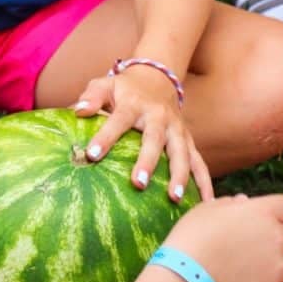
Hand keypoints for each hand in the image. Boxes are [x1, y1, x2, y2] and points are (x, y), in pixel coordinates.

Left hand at [74, 65, 211, 200]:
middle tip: (138, 183)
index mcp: (134, 105)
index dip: (106, 136)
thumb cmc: (124, 88)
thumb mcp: (105, 85)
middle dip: (148, 161)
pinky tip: (205, 203)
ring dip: (180, 175)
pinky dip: (204, 182)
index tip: (91, 155)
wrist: (158, 78)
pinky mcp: (188, 141)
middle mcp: (159, 117)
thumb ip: (91, 97)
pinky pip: (199, 162)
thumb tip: (77, 110)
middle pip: (155, 139)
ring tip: (174, 198)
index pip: (119, 120)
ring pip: (181, 153)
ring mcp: (177, 130)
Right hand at [164, 194, 282, 281]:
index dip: (276, 214)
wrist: (184, 274)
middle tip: (252, 248)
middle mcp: (275, 238)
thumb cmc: (191, 236)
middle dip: (276, 241)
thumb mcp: (206, 209)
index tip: (262, 221)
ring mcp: (276, 268)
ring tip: (246, 272)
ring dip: (272, 269)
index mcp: (261, 212)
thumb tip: (244, 203)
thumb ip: (231, 203)